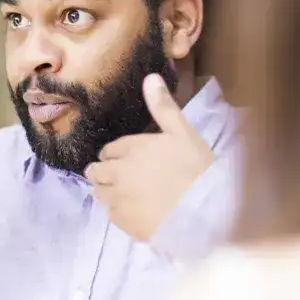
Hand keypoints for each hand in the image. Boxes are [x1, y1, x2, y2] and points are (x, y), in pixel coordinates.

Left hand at [84, 75, 214, 241]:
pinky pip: (111, 215)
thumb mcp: (183, 133)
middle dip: (104, 173)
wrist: (204, 211)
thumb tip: (150, 77)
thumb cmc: (196, 169)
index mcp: (129, 148)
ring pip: (100, 194)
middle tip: (122, 178)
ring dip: (108, 192)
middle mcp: (116, 173)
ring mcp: (117, 199)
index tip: (129, 160)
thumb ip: (163, 108)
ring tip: (127, 195)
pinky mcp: (122, 222)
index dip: (117, 155)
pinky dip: (118, 213)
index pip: (108, 151)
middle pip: (96, 172)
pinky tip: (135, 212)